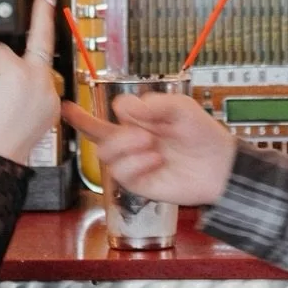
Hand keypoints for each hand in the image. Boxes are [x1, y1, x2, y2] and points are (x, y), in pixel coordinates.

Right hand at [0, 0, 59, 164]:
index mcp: (19, 73)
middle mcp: (41, 81)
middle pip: (19, 55)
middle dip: (3, 67)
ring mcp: (50, 95)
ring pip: (31, 70)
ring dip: (17, 77)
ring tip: (2, 104)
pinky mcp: (54, 106)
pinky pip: (40, 86)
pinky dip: (28, 90)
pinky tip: (14, 107)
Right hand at [61, 90, 236, 205]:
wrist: (221, 165)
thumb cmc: (203, 134)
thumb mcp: (181, 107)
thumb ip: (153, 104)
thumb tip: (123, 107)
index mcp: (138, 122)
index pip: (103, 118)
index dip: (82, 115)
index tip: (66, 107)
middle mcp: (132, 143)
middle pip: (96, 136)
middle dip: (93, 127)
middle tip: (136, 128)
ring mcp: (135, 164)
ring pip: (106, 154)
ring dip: (125, 145)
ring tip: (151, 143)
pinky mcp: (141, 184)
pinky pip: (122, 173)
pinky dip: (137, 163)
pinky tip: (155, 158)